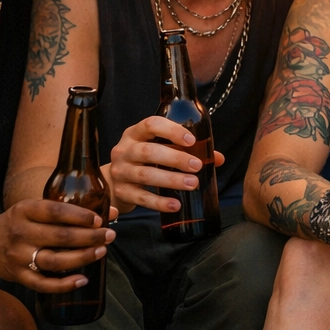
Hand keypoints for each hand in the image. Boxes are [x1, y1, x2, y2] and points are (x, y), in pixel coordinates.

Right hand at [0, 199, 115, 292]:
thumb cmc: (18, 223)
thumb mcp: (35, 209)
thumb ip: (68, 210)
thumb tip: (111, 212)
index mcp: (25, 211)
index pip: (55, 212)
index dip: (79, 216)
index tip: (99, 219)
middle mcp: (21, 233)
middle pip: (60, 237)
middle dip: (89, 237)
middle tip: (109, 235)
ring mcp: (19, 257)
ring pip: (54, 261)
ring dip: (82, 257)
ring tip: (101, 252)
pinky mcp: (18, 276)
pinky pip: (43, 284)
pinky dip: (64, 285)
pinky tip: (83, 279)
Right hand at [106, 116, 226, 214]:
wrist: (112, 182)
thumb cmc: (143, 160)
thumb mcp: (158, 148)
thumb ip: (186, 150)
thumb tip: (218, 158)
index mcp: (135, 133)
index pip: (151, 125)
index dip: (171, 131)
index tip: (191, 140)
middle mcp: (124, 150)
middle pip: (148, 152)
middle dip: (175, 158)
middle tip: (197, 166)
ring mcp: (120, 172)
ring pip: (146, 175)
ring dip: (171, 180)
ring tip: (193, 184)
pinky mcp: (121, 192)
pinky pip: (141, 198)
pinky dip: (159, 202)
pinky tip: (176, 205)